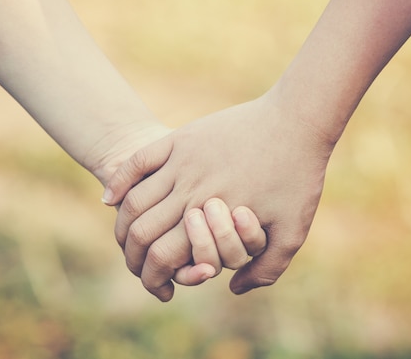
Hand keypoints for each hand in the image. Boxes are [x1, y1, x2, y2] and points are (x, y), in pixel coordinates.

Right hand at [104, 93, 334, 300]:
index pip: (163, 258)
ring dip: (123, 226)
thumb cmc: (299, 177)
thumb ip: (267, 268)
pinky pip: (139, 161)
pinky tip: (111, 199)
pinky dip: (119, 182)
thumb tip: (231, 288)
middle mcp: (190, 190)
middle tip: (137, 267)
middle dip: (133, 258)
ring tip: (125, 239)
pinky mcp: (182, 139)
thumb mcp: (292, 231)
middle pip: (141, 232)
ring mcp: (182, 161)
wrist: (296, 121)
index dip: (153, 279)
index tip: (159, 288)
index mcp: (214, 218)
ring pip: (135, 200)